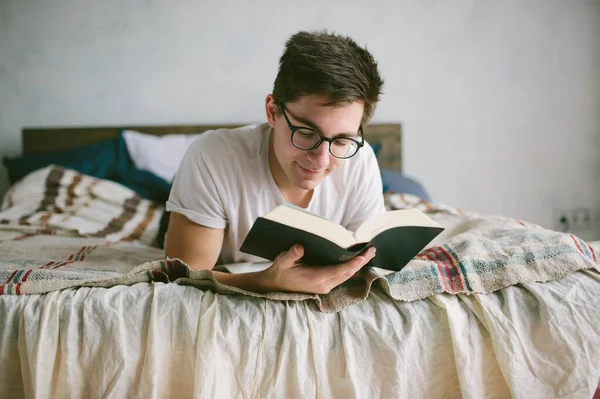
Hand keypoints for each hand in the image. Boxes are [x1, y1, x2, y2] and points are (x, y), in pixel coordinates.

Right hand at [258, 244, 376, 293]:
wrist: (275, 284)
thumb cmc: (280, 270)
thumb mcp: (283, 260)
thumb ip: (292, 254)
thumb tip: (300, 246)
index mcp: (316, 279)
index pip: (339, 271)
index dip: (352, 264)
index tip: (363, 256)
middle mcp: (324, 285)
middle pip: (348, 273)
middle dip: (361, 262)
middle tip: (373, 249)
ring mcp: (326, 286)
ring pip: (347, 276)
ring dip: (358, 265)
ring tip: (369, 253)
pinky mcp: (325, 285)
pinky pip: (342, 276)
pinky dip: (351, 268)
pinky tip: (357, 260)